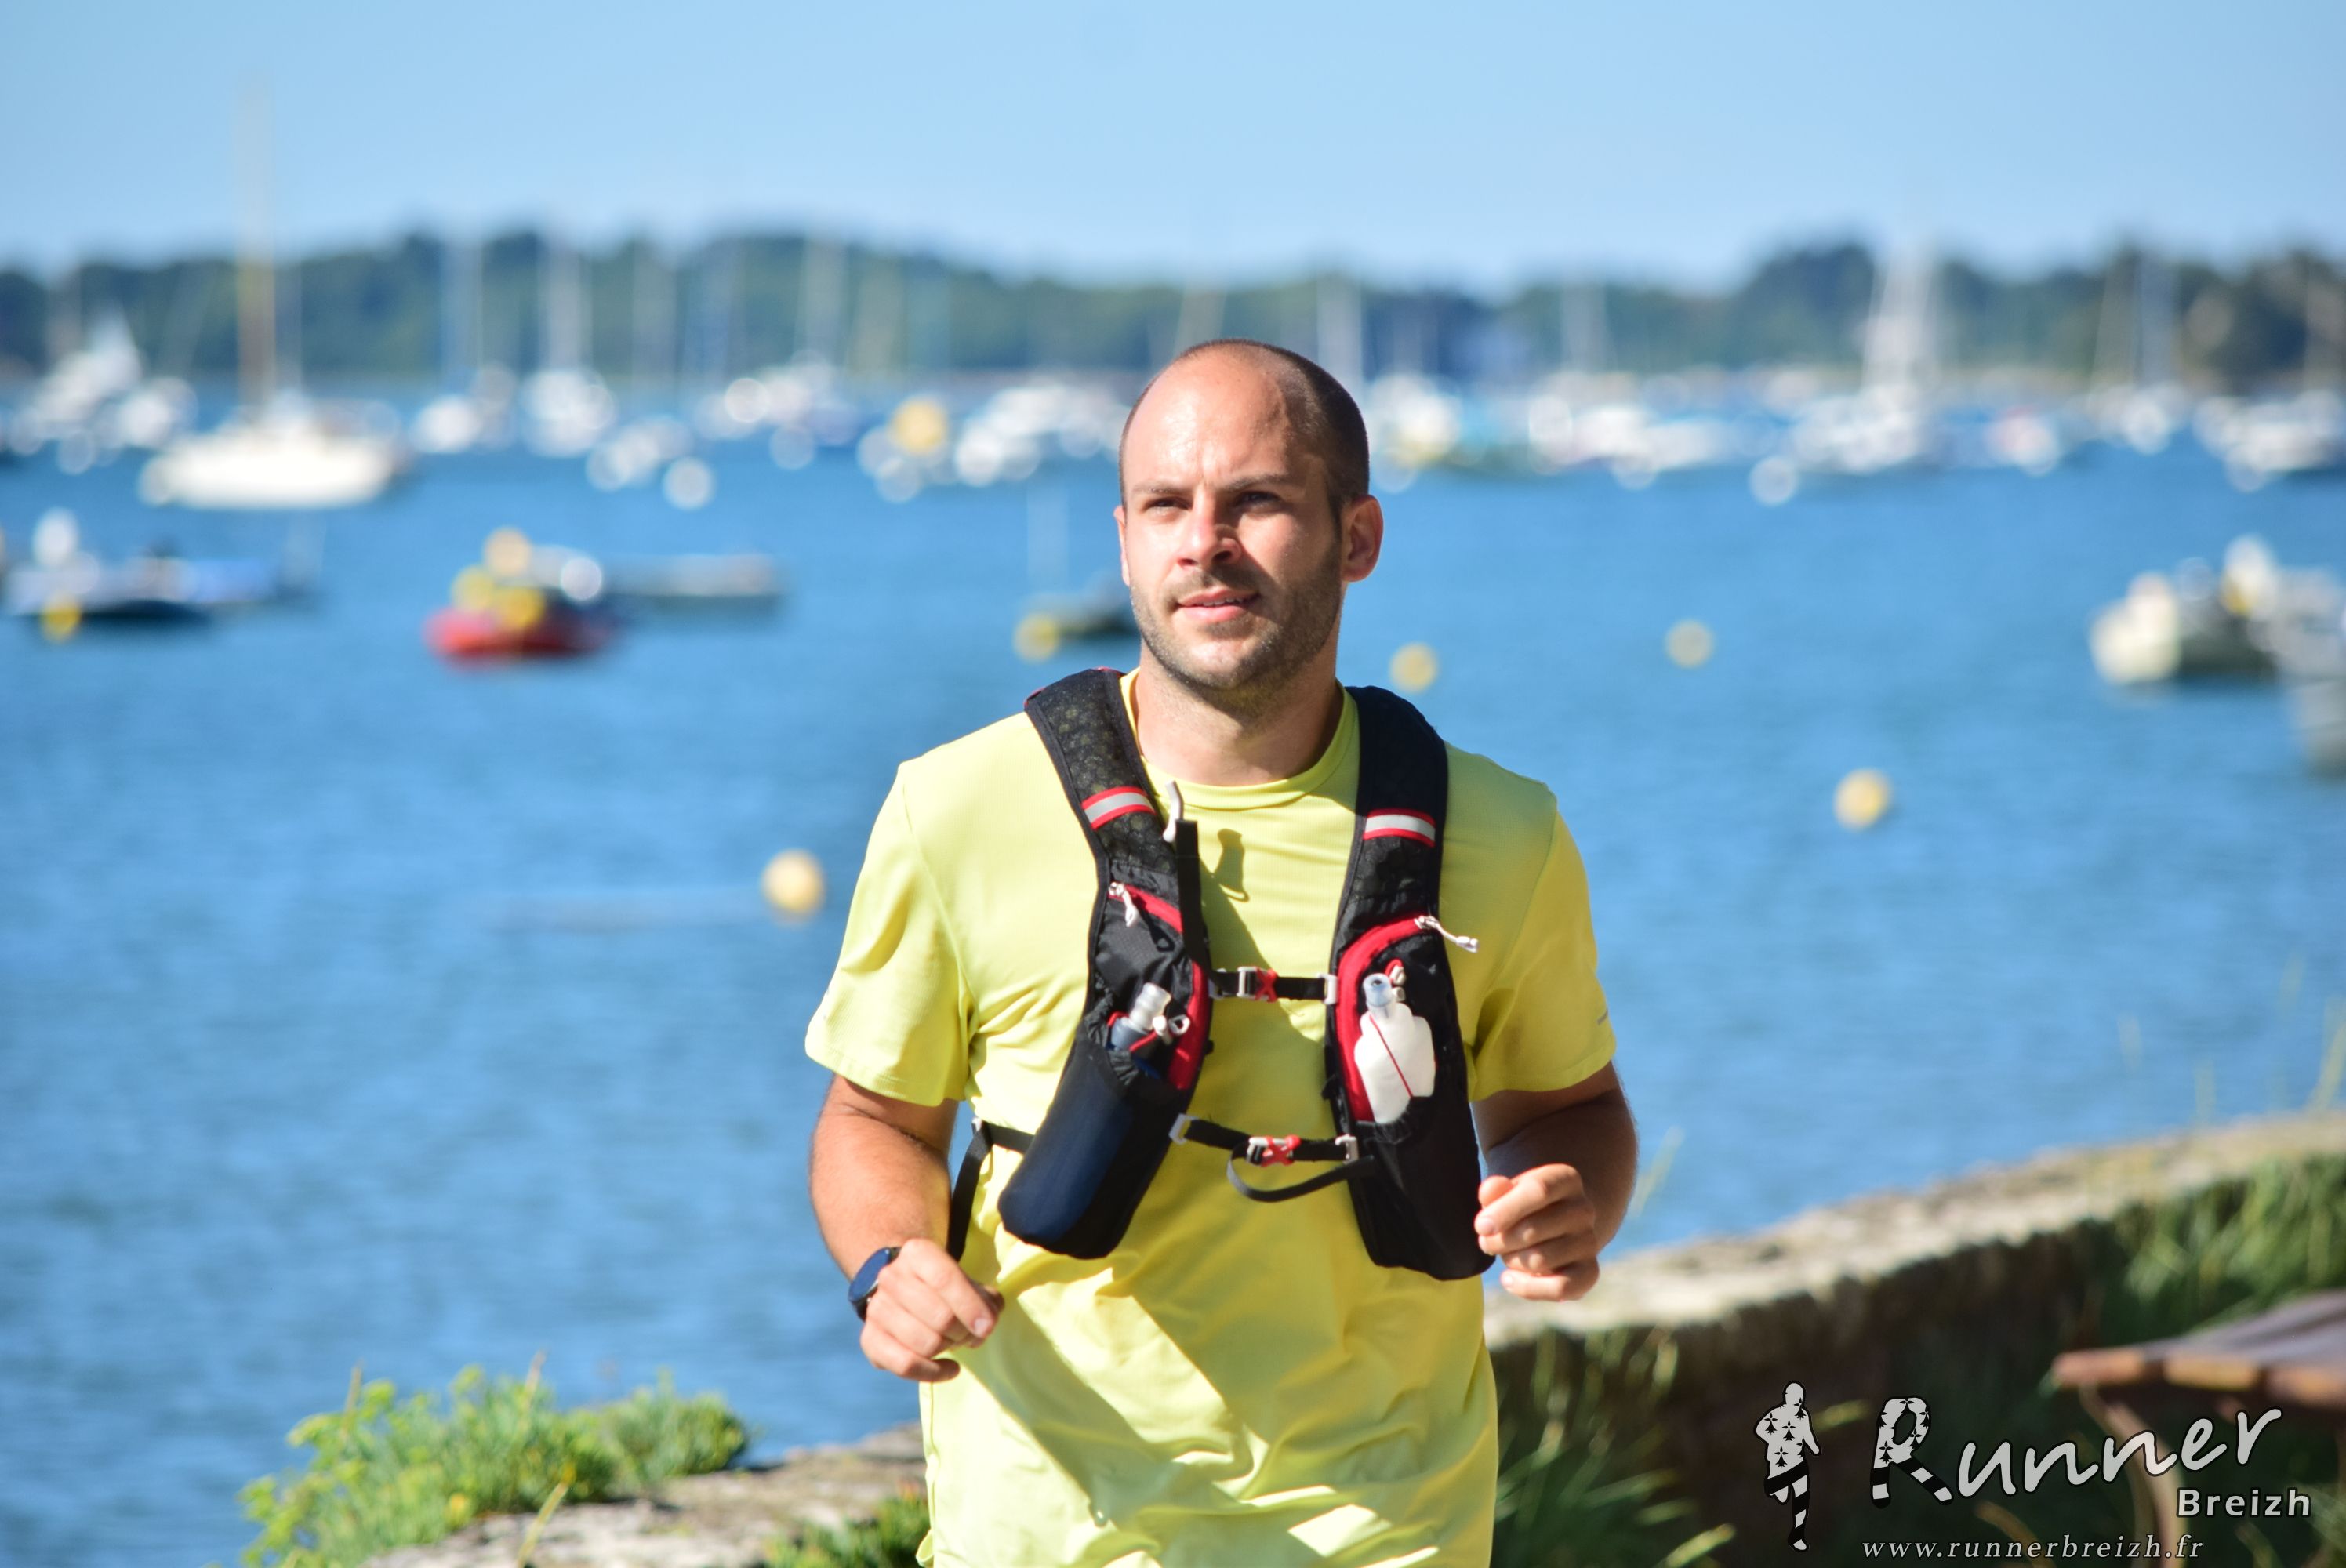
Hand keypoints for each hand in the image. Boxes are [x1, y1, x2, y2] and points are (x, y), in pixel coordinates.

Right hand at [858, 1240, 1004, 1382]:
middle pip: (939, 1317)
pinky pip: (905, 1365)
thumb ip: (985, 1299)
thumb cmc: (943, 1288)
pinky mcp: (869, 1339)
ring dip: (949, 1349)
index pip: (945, 1279)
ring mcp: (877, 1308)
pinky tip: (951, 1368)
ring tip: (955, 1342)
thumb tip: (986, 1322)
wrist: (901, 1291)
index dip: (971, 1307)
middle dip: (964, 1332)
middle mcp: (891, 1277)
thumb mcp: (966, 1282)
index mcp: (917, 1254)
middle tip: (970, 1334)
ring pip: (925, 1343)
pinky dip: (933, 1373)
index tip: (988, 1327)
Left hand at [1476, 1165, 1600, 1301]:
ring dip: (1511, 1261)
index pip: (1538, 1191)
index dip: (1504, 1211)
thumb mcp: (1506, 1192)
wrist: (1552, 1227)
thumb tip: (1490, 1190)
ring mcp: (1589, 1241)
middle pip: (1533, 1230)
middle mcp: (1583, 1209)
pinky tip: (1509, 1279)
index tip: (1481, 1226)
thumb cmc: (1522, 1207)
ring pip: (1540, 1260)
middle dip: (1500, 1241)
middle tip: (1487, 1241)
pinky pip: (1560, 1288)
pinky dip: (1528, 1288)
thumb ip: (1494, 1190)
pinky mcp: (1589, 1271)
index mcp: (1566, 1179)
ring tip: (1506, 1254)